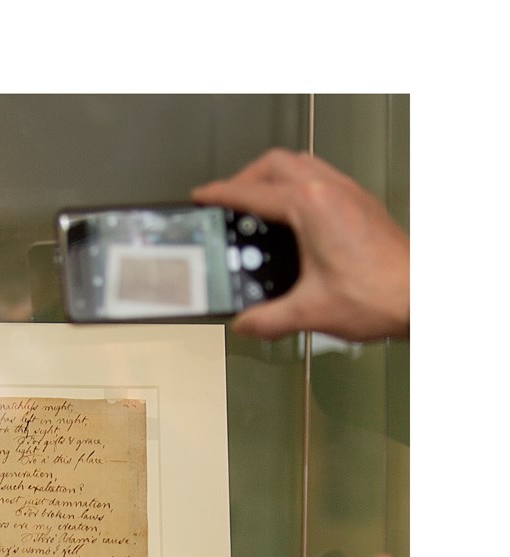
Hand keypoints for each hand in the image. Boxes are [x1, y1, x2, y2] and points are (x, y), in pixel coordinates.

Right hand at [192, 148, 408, 341]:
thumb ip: (266, 319)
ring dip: (275, 177)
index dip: (220, 194)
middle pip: (276, 163)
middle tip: (229, 199)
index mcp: (311, 206)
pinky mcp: (362, 205)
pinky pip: (322, 178)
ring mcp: (350, 193)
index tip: (202, 197)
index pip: (252, 192)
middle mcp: (331, 190)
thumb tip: (245, 323)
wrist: (422, 295)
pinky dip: (299, 188)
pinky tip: (294, 219)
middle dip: (246, 177)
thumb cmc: (380, 294)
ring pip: (302, 164)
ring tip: (258, 203)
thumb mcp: (308, 312)